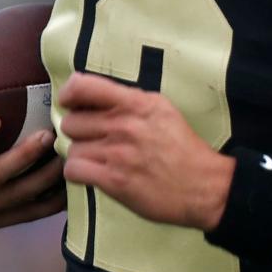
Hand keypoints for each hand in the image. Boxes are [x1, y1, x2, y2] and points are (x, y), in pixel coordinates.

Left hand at [58, 71, 233, 230]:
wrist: (202, 185)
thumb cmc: (181, 146)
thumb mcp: (161, 109)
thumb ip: (129, 100)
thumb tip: (94, 96)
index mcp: (136, 102)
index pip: (84, 87)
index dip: (69, 94)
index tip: (72, 103)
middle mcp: (124, 124)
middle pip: (71, 121)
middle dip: (79, 131)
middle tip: (94, 139)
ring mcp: (118, 153)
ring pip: (71, 147)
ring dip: (81, 155)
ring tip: (98, 160)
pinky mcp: (113, 180)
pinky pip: (74, 170)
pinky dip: (79, 174)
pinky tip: (93, 174)